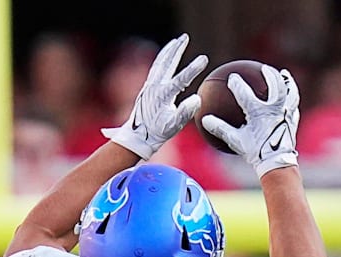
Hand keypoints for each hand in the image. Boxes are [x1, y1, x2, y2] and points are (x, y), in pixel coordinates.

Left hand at [101, 33, 207, 159]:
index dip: (193, 69)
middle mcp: (154, 87)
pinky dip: (162, 58)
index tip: (204, 59)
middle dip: (177, 49)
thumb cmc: (157, 133)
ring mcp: (149, 86)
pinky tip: (166, 55)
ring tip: (177, 40)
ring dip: (169, 50)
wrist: (136, 136)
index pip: (181, 79)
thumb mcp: (173, 127)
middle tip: (185, 37)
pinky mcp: (147, 87)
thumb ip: (185, 113)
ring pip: (160, 62)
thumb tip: (197, 99)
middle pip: (167, 63)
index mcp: (163, 96)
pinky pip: (156, 68)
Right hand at [200, 64, 299, 176]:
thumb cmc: (255, 152)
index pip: (245, 93)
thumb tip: (204, 119)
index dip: (237, 84)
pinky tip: (289, 98)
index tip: (232, 77)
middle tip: (264, 68)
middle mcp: (275, 109)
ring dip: (287, 82)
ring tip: (284, 74)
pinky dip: (291, 99)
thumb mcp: (235, 140)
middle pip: (275, 85)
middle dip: (269, 74)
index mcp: (258, 112)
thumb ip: (220, 129)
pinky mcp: (293, 120)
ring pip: (290, 92)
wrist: (277, 163)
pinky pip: (293, 105)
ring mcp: (286, 113)